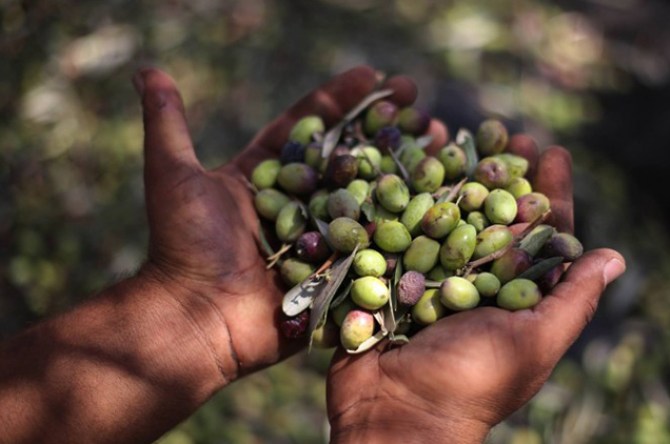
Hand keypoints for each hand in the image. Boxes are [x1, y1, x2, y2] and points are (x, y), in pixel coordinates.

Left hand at [133, 66, 419, 377]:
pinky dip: (410, 230)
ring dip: (410, 174)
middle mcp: (301, 208)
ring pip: (373, 201)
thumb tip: (148, 71)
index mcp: (270, 180)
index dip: (344, 101)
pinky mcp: (338, 277)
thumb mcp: (174, 177)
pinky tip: (445, 206)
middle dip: (390, 132)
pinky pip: (378, 250)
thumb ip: (169, 125)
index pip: (313, 130)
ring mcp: (323, 243)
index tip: (376, 75)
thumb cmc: (182, 248)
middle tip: (425, 107)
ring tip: (446, 147)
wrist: (196, 320)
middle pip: (353, 161)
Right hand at [326, 143, 625, 442]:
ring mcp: (429, 276)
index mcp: (515, 295)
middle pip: (493, 213)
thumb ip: (572, 300)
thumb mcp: (533, 343)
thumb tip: (616, 257)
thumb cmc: (471, 383)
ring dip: (454, 170)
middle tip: (506, 130)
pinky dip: (402, 192)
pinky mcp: (388, 276)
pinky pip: (397, 227)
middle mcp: (475, 281)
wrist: (394, 415)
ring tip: (457, 130)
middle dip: (501, 170)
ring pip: (446, 212)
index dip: (548, 192)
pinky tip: (407, 159)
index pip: (540, 234)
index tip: (553, 151)